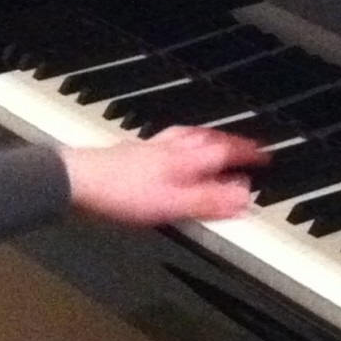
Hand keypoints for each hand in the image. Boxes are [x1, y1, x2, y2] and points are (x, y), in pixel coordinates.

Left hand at [61, 128, 267, 226]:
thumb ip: (208, 200)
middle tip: (248, 146)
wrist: (74, 181)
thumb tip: (243, 197)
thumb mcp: (171, 204)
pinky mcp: (133, 153)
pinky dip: (180, 141)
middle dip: (232, 143)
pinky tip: (172, 149)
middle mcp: (171, 149)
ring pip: (188, 137)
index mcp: (186, 159)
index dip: (248, 155)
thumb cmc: (120, 192)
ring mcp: (151, 149)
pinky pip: (167, 141)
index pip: (225, 152)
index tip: (265, 156)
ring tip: (216, 140)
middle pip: (209, 140)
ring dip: (207, 137)